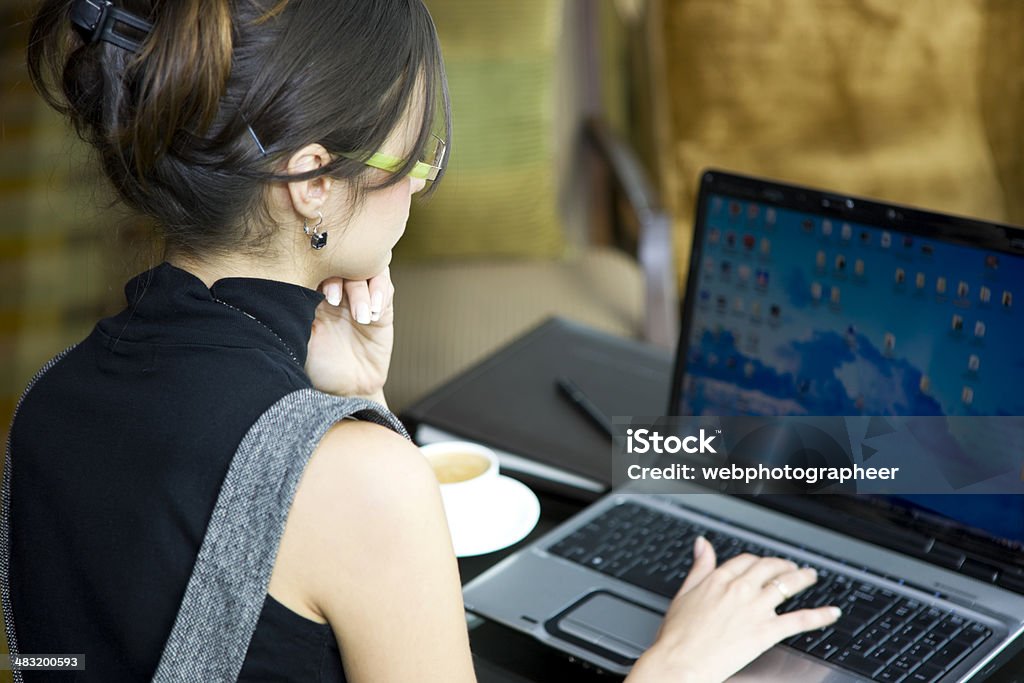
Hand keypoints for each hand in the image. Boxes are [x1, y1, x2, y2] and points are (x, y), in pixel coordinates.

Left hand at [305, 268, 394, 402]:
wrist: (345, 391)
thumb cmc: (317, 367)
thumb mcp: (298, 337)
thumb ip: (297, 309)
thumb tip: (292, 284)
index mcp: (312, 290)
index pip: (316, 263)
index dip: (318, 270)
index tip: (318, 294)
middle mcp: (337, 290)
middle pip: (343, 262)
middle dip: (341, 277)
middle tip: (334, 302)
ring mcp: (360, 298)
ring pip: (367, 271)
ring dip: (362, 291)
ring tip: (359, 316)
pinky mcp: (382, 309)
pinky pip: (385, 289)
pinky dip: (380, 296)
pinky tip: (372, 315)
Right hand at [627, 538, 840, 682]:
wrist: (682, 661)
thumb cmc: (678, 634)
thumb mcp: (684, 593)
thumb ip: (699, 567)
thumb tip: (703, 544)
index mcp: (719, 579)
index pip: (746, 561)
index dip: (758, 561)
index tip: (763, 564)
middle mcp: (740, 589)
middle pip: (769, 568)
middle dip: (784, 565)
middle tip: (791, 567)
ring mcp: (755, 609)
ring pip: (787, 586)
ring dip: (803, 579)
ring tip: (811, 577)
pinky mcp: (767, 631)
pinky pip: (800, 619)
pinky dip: (819, 615)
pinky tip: (831, 613)